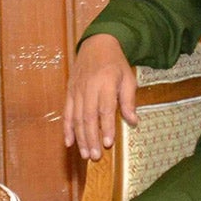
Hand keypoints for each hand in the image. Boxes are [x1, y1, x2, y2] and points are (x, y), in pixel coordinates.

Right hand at [62, 33, 137, 160]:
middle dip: (91, 138)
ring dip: (80, 138)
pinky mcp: (69, 92)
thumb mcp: (128, 78)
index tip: (107, 144)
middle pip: (88, 117)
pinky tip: (69, 142)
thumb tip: (133, 121)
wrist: (97, 44)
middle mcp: (89, 88)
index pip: (105, 109)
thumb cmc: (115, 63)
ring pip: (76, 118)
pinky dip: (67, 128)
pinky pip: (66, 113)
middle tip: (95, 156)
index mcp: (105, 83)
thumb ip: (128, 100)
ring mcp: (77, 91)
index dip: (105, 128)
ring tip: (85, 154)